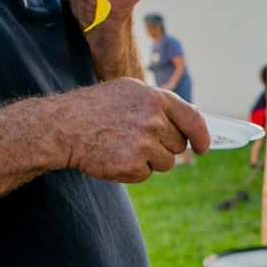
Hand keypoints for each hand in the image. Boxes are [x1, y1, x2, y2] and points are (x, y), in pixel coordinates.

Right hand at [59, 78, 208, 181]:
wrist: (63, 127)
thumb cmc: (95, 108)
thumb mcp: (129, 92)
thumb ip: (162, 103)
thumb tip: (195, 114)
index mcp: (155, 98)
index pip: (194, 120)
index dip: (202, 137)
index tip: (203, 147)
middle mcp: (153, 120)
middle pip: (179, 145)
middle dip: (164, 146)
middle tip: (137, 139)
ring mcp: (144, 143)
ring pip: (166, 162)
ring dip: (150, 160)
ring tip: (123, 146)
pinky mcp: (133, 165)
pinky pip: (146, 174)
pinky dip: (133, 171)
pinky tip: (114, 156)